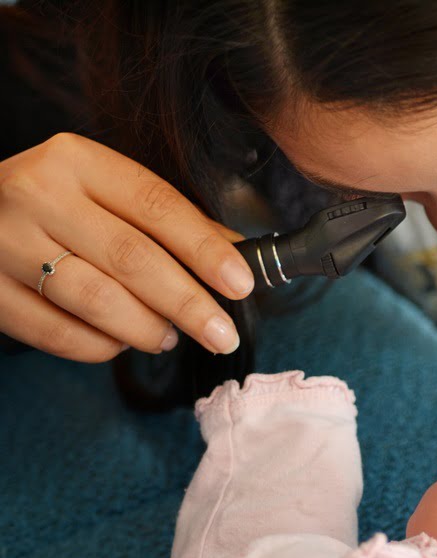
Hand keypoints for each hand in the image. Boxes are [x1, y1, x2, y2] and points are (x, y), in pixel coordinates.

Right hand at [0, 133, 252, 361]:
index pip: (157, 206)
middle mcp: (38, 195)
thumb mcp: (105, 189)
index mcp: (77, 161)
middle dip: (188, 304)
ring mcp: (4, 242)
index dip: (206, 249)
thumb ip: (166, 218)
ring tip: (169, 338)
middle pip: (132, 258)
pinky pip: (55, 332)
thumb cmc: (55, 203)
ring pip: (95, 299)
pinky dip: (99, 346)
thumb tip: (235, 256)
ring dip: (145, 328)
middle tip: (223, 335)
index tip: (242, 284)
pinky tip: (121, 344)